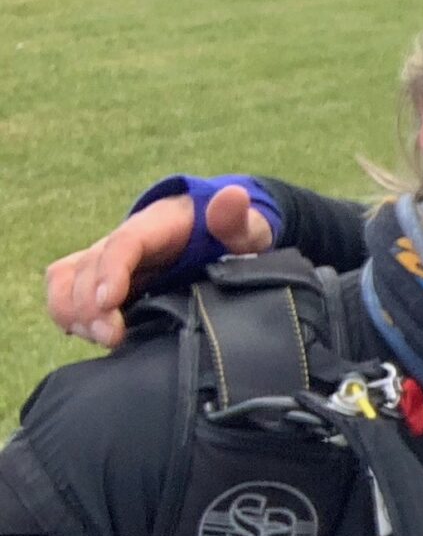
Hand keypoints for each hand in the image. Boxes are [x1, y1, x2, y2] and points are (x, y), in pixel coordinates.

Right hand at [44, 183, 271, 347]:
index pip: (125, 244)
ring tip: (102, 339)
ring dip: (74, 311)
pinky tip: (82, 334)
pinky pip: (64, 289)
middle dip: (91, 304)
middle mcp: (121, 241)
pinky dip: (65, 311)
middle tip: (112, 337)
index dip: (112, 271)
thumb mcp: (245, 229)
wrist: (216, 238)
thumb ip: (236, 219)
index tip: (109, 301)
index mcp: (156, 226)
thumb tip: (233, 196)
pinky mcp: (100, 280)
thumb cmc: (230, 236)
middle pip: (90, 266)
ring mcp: (106, 260)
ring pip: (67, 278)